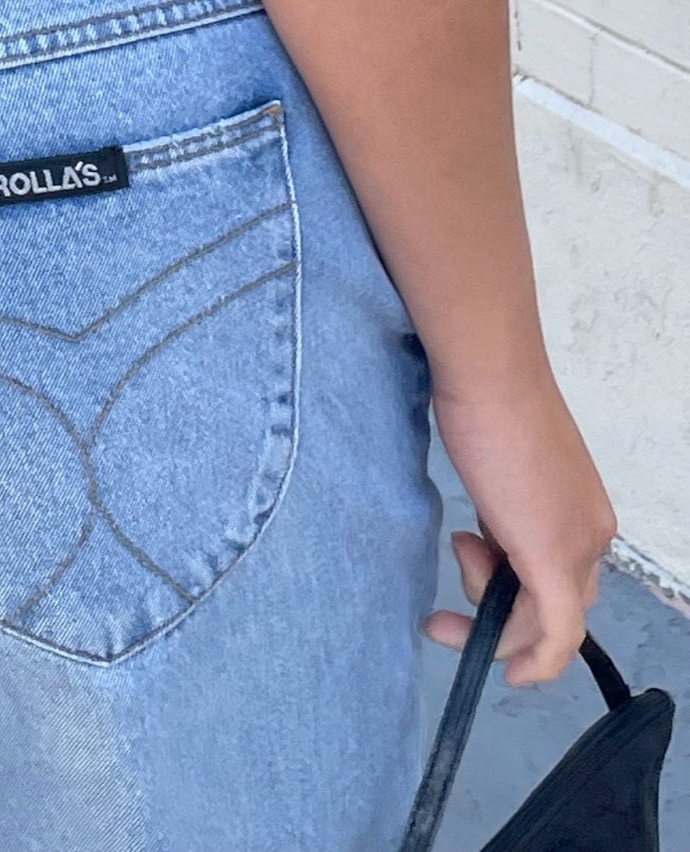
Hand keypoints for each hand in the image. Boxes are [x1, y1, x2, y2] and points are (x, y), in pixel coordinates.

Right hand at [425, 372, 617, 685]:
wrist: (488, 375)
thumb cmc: (484, 400)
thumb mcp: (499, 468)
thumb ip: (504, 509)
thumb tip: (486, 540)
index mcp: (584, 509)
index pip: (561, 574)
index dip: (516, 586)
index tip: (472, 573)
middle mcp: (593, 533)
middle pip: (557, 603)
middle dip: (502, 604)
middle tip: (456, 566)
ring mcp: (577, 548)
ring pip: (545, 618)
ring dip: (492, 610)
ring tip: (458, 550)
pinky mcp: (552, 560)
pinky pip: (556, 635)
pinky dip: (537, 661)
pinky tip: (512, 673)